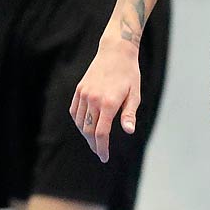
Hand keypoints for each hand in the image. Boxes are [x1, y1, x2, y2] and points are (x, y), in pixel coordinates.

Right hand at [70, 38, 142, 162]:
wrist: (116, 52)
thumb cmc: (129, 74)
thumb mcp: (135, 94)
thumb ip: (129, 114)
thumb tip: (128, 131)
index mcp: (109, 103)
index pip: (101, 133)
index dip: (102, 148)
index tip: (104, 157)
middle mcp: (93, 99)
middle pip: (88, 130)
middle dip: (94, 144)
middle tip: (100, 152)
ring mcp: (84, 94)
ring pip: (80, 122)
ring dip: (86, 134)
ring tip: (94, 141)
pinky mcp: (79, 90)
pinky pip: (74, 111)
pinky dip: (79, 122)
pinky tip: (85, 126)